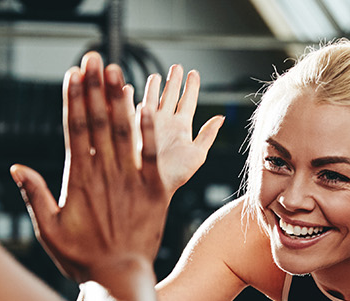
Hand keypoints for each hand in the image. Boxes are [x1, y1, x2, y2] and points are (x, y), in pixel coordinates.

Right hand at [13, 52, 166, 284]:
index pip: (74, 131)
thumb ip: (34, 196)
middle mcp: (104, 174)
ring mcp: (131, 180)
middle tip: (92, 57)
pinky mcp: (155, 190)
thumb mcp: (49, 230)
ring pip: (123, 131)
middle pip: (97, 122)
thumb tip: (16, 167)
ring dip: (118, 99)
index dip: (73, 100)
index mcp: (78, 180)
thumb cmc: (81, 259)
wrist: (119, 280)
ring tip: (115, 70)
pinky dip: (149, 131)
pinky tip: (146, 106)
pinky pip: (152, 155)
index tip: (71, 75)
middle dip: (94, 88)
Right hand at [136, 65, 224, 193]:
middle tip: (177, 66)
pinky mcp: (132, 126)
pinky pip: (130, 108)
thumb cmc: (174, 175)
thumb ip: (208, 135)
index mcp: (181, 127)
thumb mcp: (197, 154)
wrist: (150, 185)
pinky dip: (129, 97)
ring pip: (151, 98)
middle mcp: (164, 123)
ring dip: (154, 86)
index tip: (194, 73)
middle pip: (170, 95)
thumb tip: (221, 118)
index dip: (191, 87)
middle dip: (174, 80)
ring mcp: (147, 123)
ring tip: (156, 74)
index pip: (188, 101)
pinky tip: (128, 88)